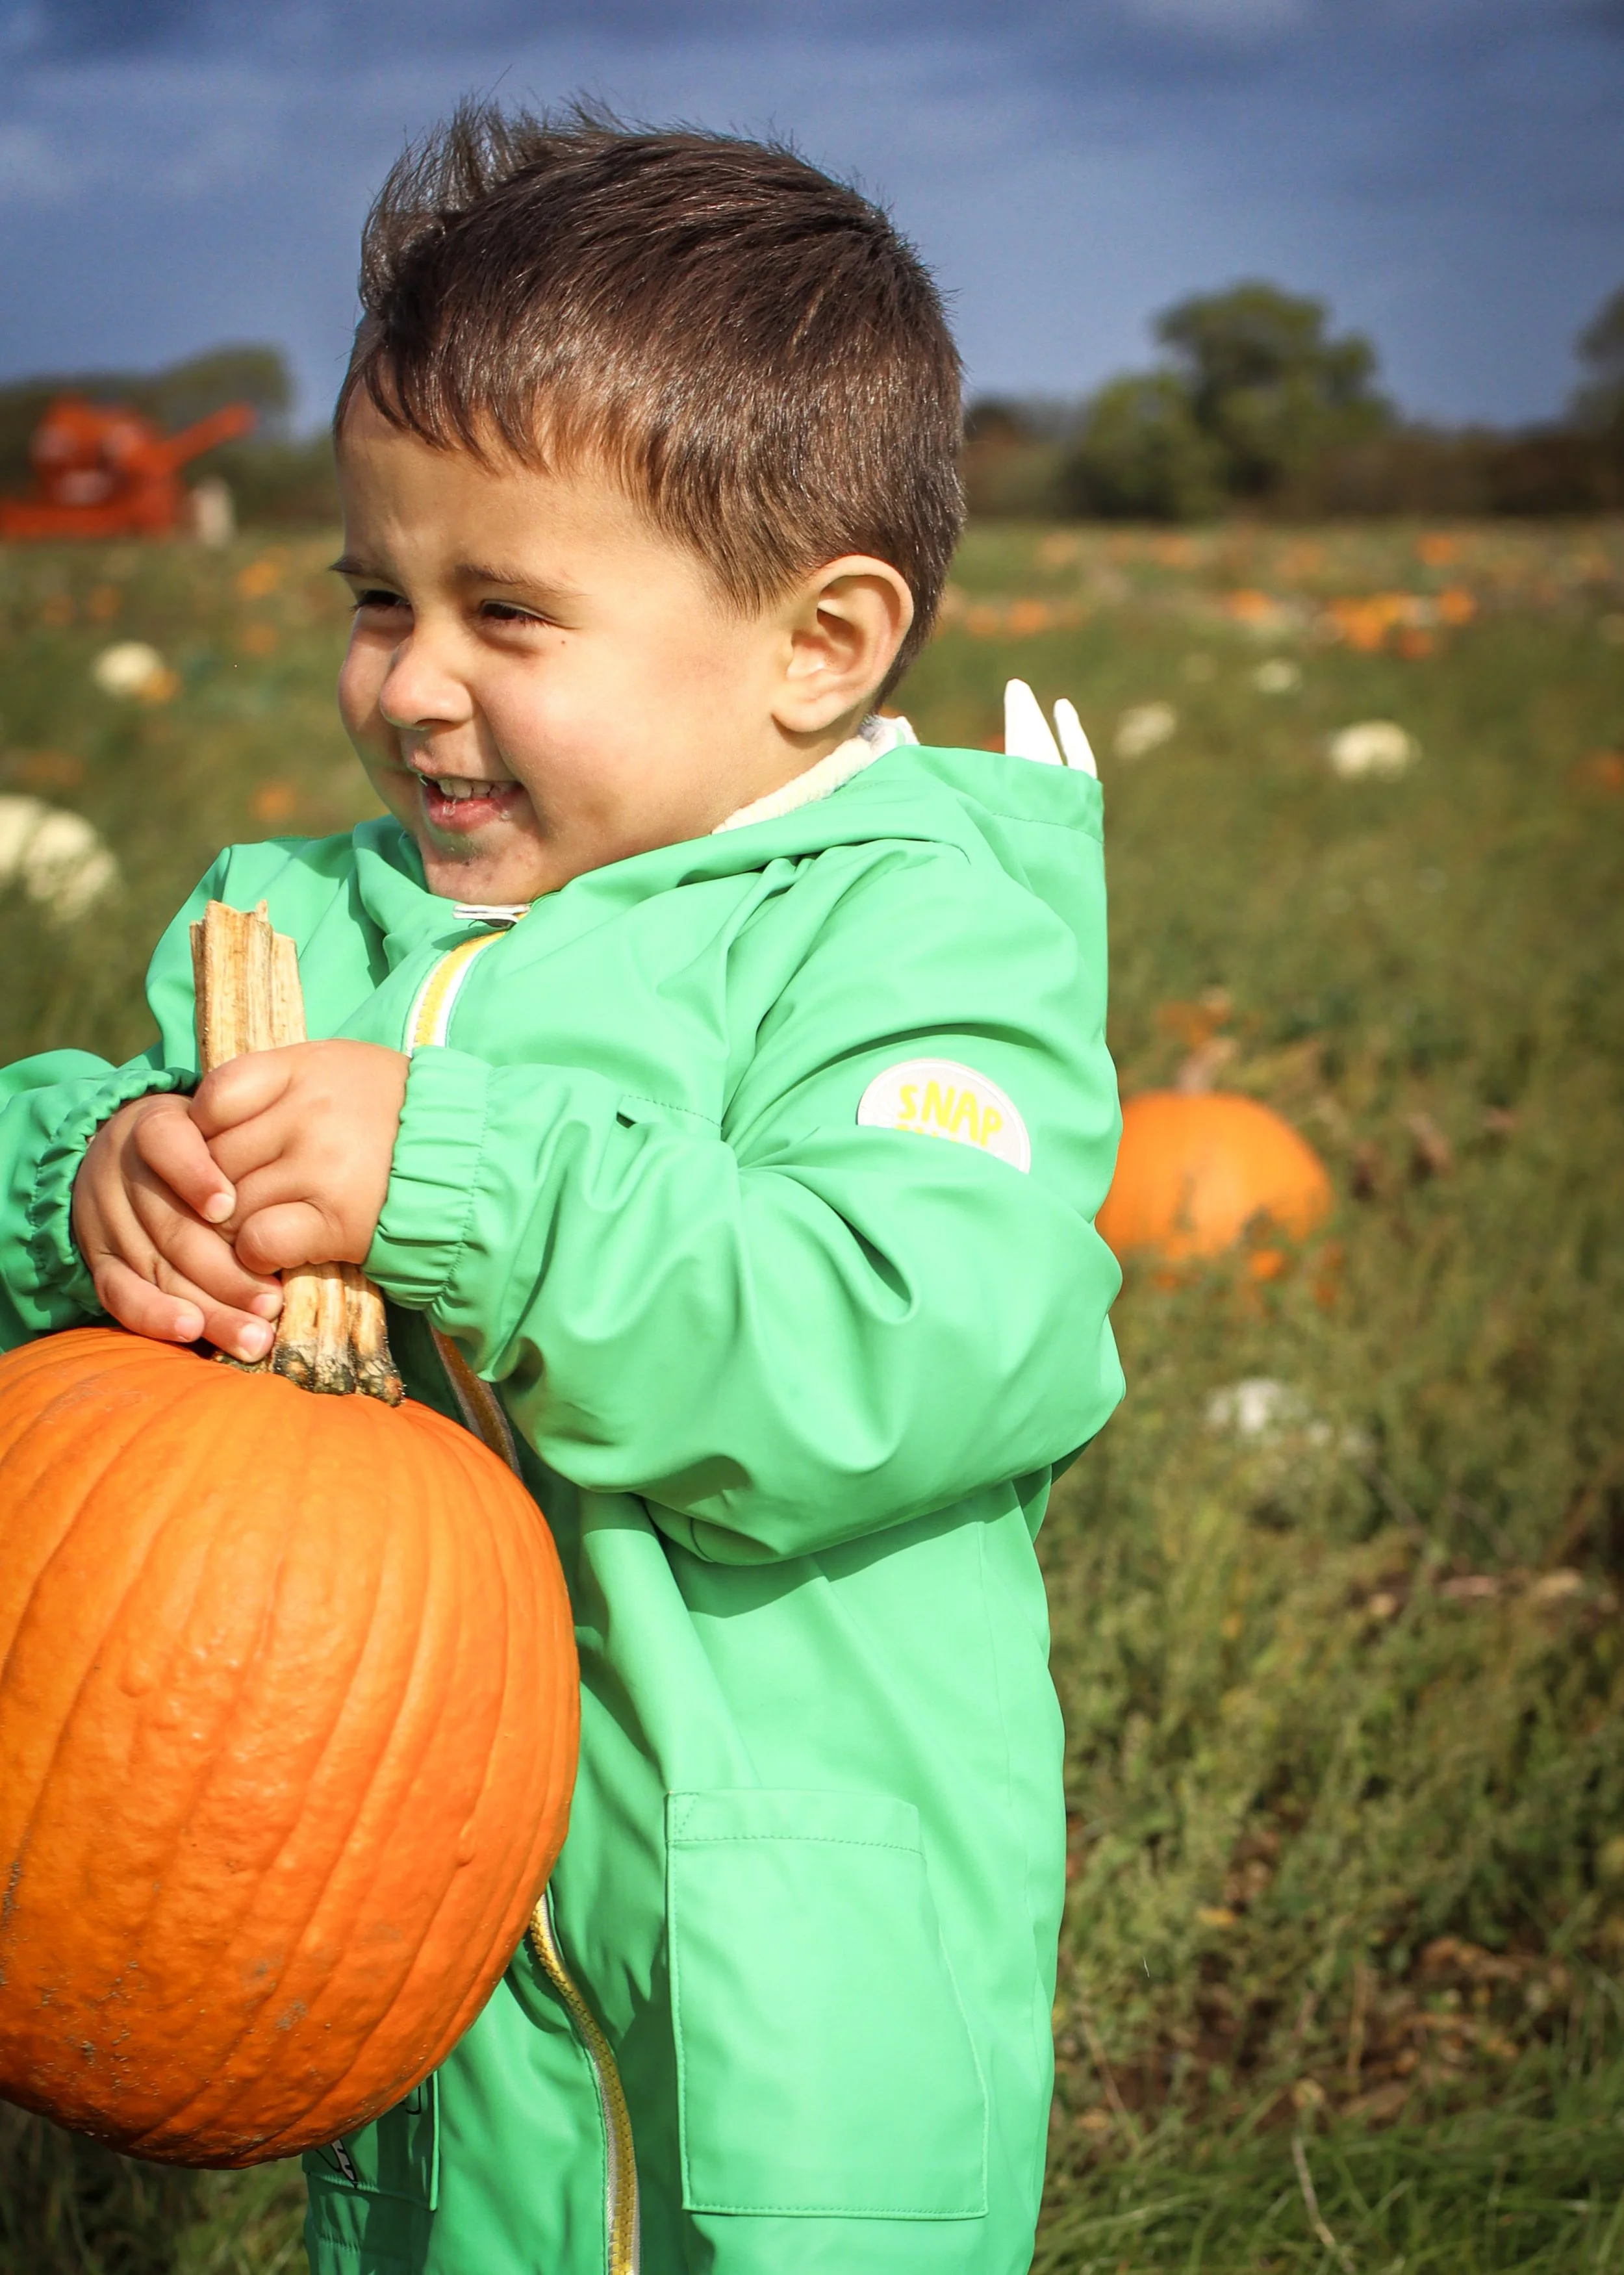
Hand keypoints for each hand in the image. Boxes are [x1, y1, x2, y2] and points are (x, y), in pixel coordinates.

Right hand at [71, 1093, 283, 1360]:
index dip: (194, 1175)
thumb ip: (250, 1148)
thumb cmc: (206, 1145)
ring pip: (155, 1267)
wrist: (133, 1155)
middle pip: (170, 1224)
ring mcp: (105, 1218)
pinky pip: (119, 1294)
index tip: (227, 1207)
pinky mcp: (98, 1258)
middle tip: (273, 1301)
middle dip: (225, 1270)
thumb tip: (295, 1206)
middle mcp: (121, 1171)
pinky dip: (155, 1317)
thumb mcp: (223, 1128)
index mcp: (153, 1126)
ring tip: (255, 1333)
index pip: (166, 1143)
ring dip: (207, 1305)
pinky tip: (193, 1331)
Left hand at [191, 1040, 408, 1275]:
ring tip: (257, 1225)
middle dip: (214, 1186)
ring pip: (230, 1204)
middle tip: (231, 1199)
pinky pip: (260, 1241)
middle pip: (216, 1158)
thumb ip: (278, 1083)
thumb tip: (204, 1119)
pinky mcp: (338, 1221)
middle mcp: (310, 1113)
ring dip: (234, 1224)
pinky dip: (256, 1253)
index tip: (223, 1148)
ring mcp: (323, 1168)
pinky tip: (277, 1249)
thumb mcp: (340, 1070)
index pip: (215, 1096)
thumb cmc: (395, 1114)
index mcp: (307, 1069)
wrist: (472, 1161)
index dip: (205, 1130)